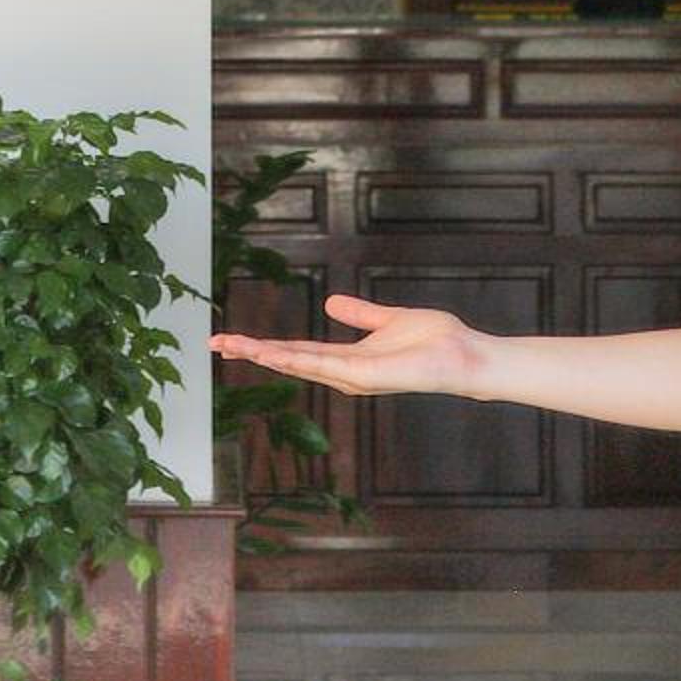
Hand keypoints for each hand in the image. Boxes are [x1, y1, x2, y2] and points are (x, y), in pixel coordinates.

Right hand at [210, 293, 484, 399]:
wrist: (466, 356)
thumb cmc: (437, 342)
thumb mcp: (388, 320)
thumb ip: (361, 314)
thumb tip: (330, 303)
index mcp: (348, 359)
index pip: (297, 352)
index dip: (264, 346)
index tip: (233, 339)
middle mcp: (344, 373)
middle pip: (288, 360)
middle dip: (251, 352)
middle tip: (214, 343)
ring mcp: (353, 377)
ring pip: (298, 363)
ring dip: (263, 354)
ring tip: (231, 345)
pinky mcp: (365, 376)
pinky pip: (323, 365)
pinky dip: (293, 359)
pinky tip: (271, 352)